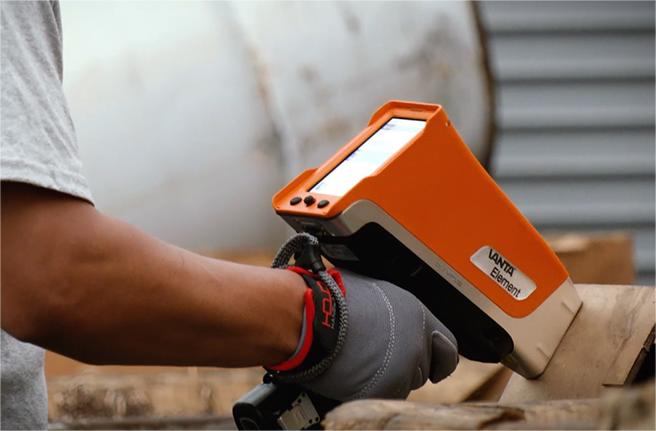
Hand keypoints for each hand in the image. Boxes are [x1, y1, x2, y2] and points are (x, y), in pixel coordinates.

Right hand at [268, 267, 457, 400]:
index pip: (449, 346)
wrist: (309, 317)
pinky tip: (353, 373)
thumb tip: (397, 315)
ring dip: (389, 376)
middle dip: (406, 364)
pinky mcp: (385, 389)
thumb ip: (397, 309)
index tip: (432, 360)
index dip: (438, 354)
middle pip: (424, 367)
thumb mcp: (375, 290)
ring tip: (360, 360)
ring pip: (405, 384)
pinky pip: (385, 395)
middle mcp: (417, 342)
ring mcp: (403, 368)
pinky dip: (370, 389)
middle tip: (377, 354)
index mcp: (418, 314)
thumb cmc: (331, 298)